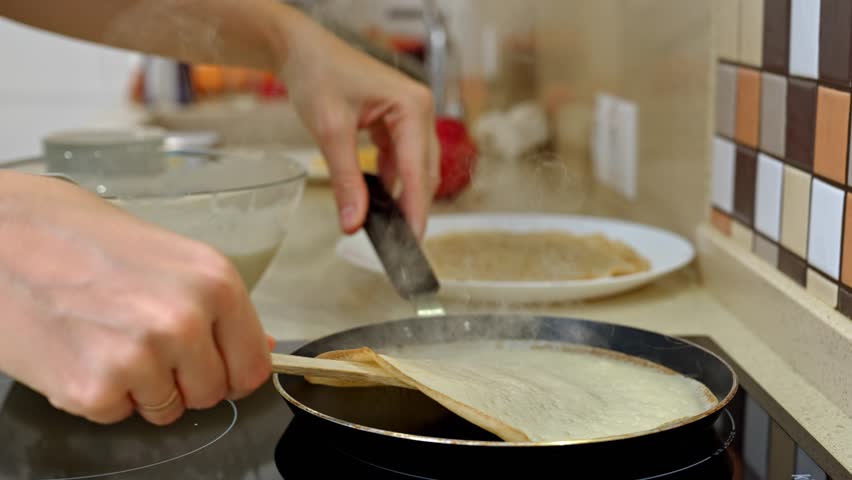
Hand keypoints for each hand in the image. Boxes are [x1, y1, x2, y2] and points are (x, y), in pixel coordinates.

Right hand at [0, 172, 270, 424]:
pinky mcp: (93, 388)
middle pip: (212, 394)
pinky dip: (99, 394)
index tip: (213, 365)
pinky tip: (80, 350)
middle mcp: (186, 321)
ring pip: (167, 410)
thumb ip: (219, 308)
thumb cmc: (85, 239)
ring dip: (141, 388)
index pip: (254, 366)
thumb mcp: (173, 258)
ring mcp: (140, 357)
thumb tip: (261, 348)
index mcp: (216, 283)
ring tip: (107, 339)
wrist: (5, 235)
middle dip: (184, 380)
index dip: (232, 371)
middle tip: (144, 342)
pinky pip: (117, 415)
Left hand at [278, 10, 439, 237]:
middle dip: (412, 207)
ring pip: (414, 168)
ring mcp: (410, 116)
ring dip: (402, 195)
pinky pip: (401, 159)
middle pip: (423, 172)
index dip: (416, 209)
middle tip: (401, 242)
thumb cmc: (318, 74)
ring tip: (388, 226)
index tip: (412, 241)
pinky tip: (377, 199)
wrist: (301, 49)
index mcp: (413, 107)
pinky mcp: (396, 122)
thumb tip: (354, 222)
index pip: (418, 170)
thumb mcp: (330, 132)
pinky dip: (391, 180)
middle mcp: (420, 110)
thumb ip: (346, 180)